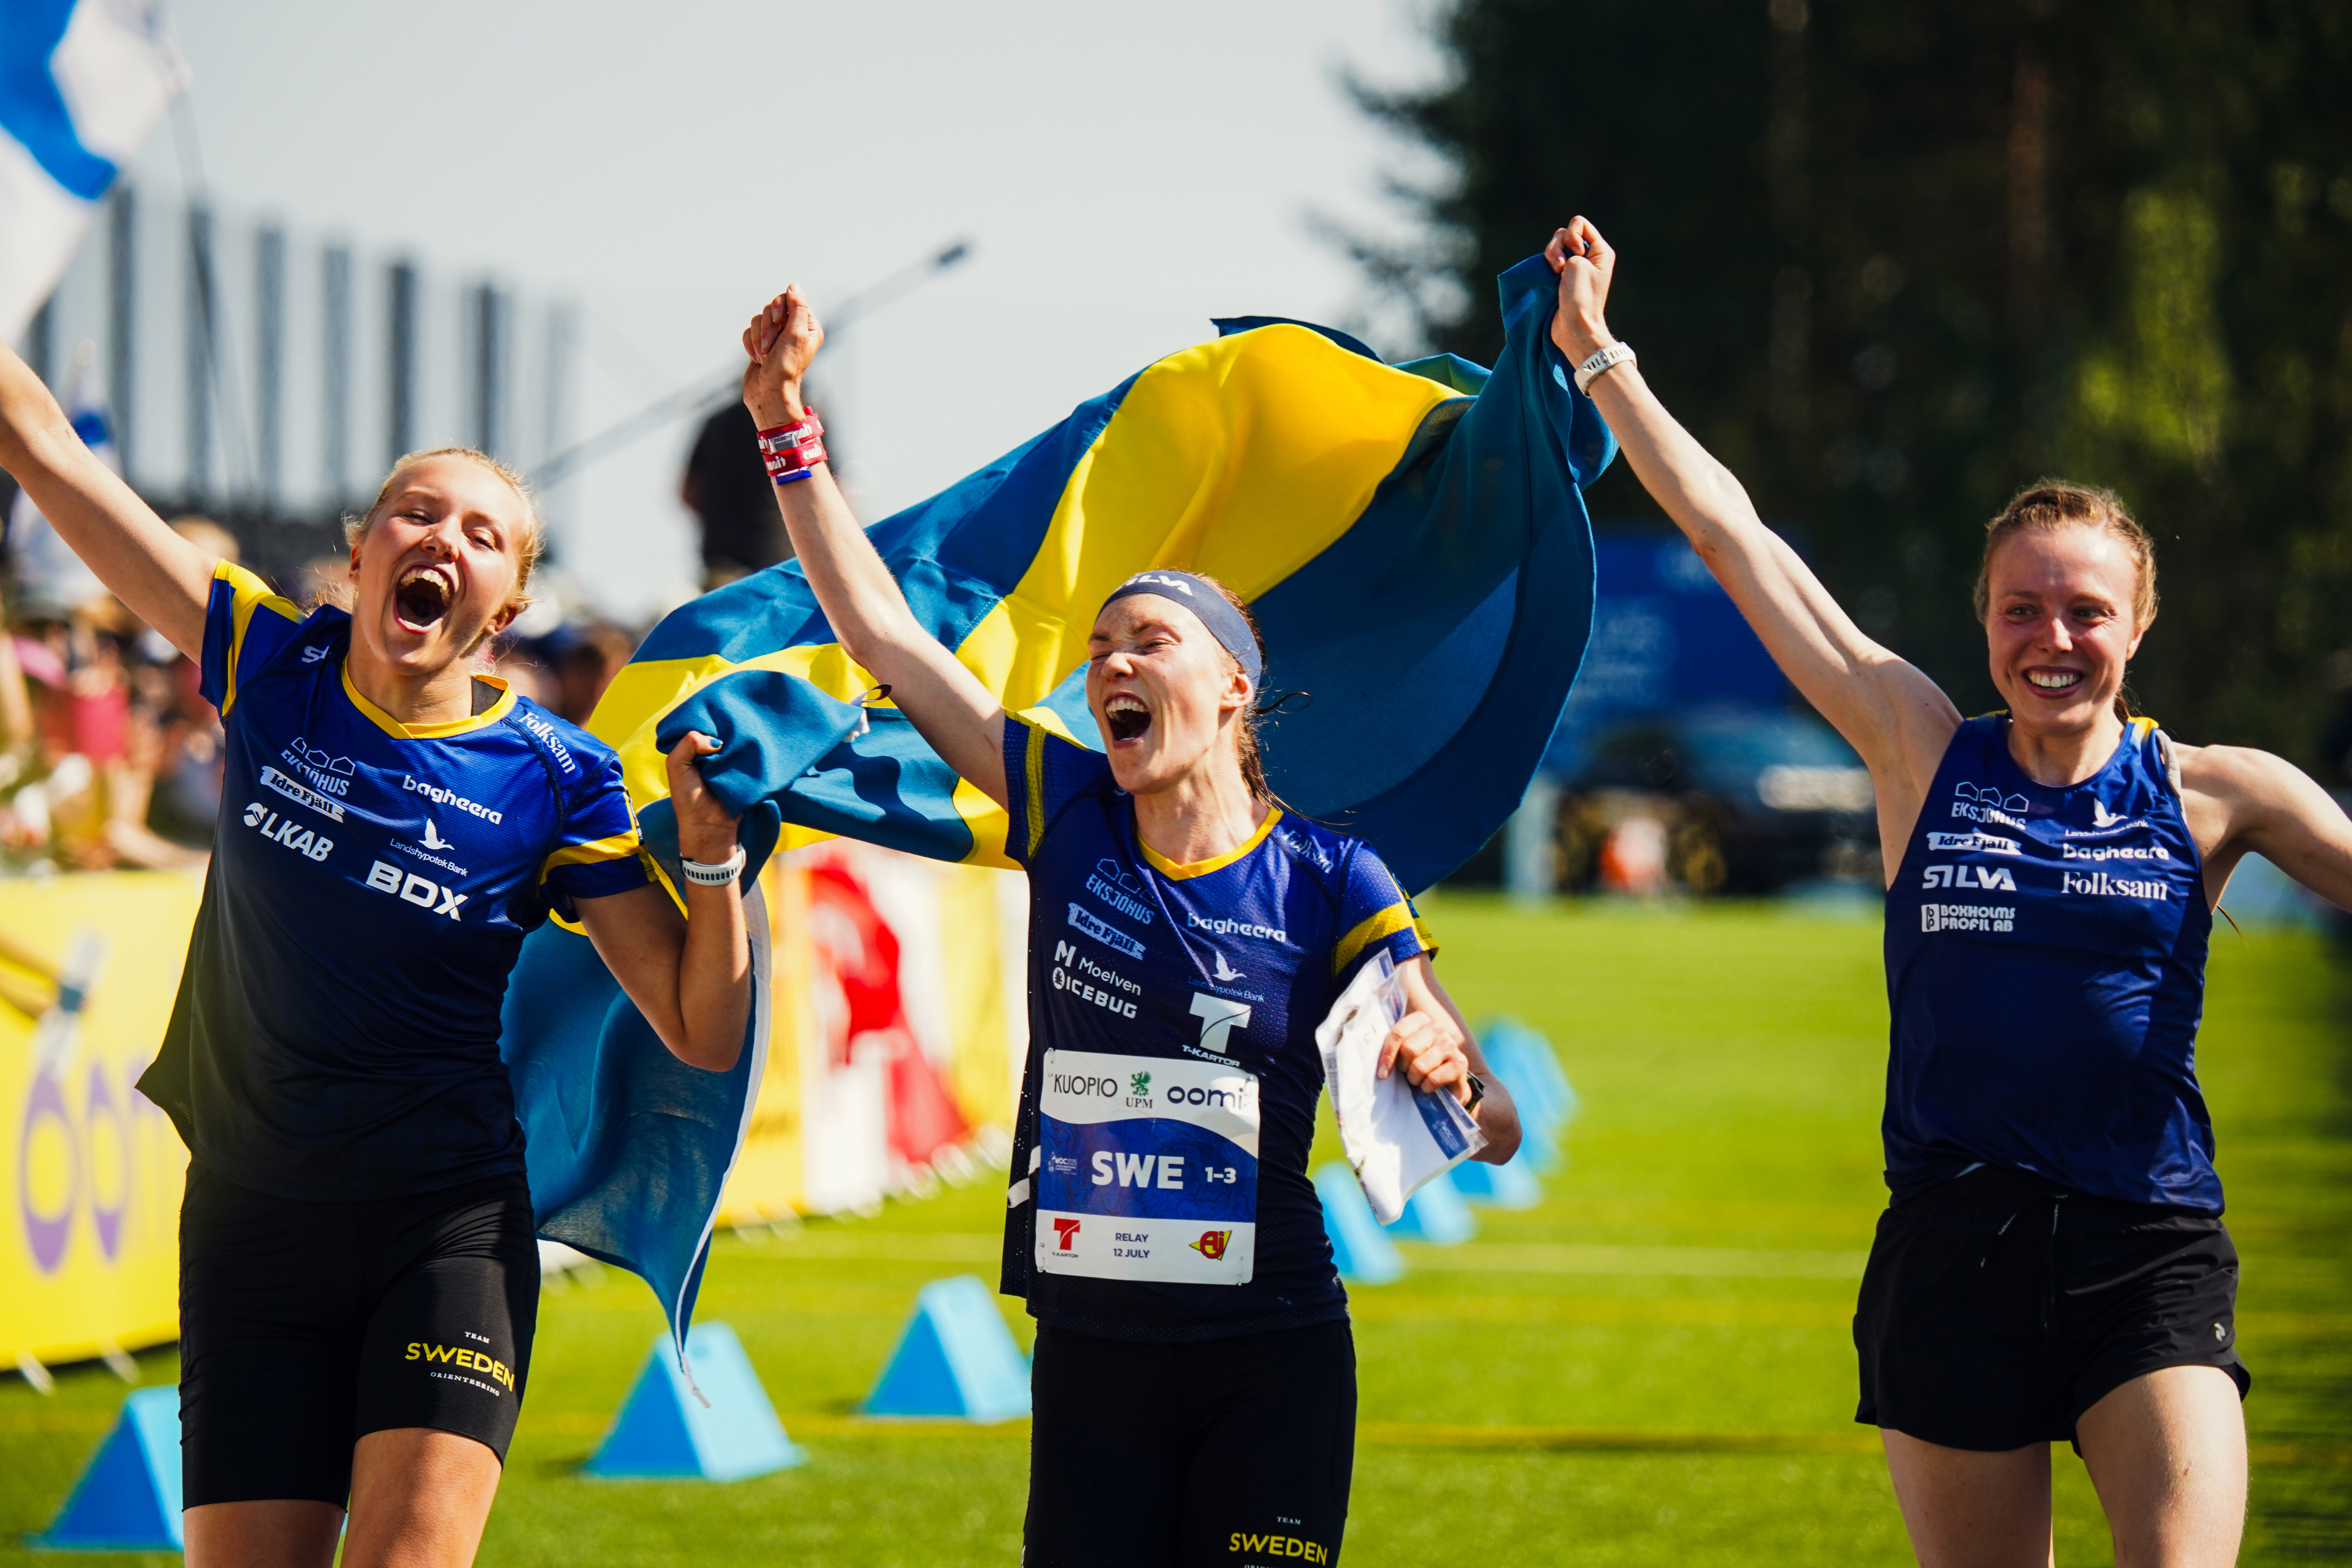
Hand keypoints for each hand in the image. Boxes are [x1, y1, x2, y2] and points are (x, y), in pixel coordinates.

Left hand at [663, 731, 741, 867]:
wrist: (710, 826)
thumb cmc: (688, 798)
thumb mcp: (676, 766)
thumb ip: (688, 744)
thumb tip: (717, 741)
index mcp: (692, 751)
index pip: (700, 726)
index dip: (707, 719)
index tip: (714, 712)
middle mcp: (710, 754)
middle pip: (720, 731)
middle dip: (724, 726)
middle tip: (732, 719)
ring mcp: (728, 762)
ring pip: (735, 741)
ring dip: (738, 739)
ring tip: (743, 732)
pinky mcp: (744, 770)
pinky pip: (748, 756)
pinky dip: (749, 752)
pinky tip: (750, 745)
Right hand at [741, 286, 823, 427]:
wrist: (768, 392)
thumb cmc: (785, 366)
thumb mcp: (796, 334)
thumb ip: (797, 307)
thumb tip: (793, 286)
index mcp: (807, 326)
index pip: (789, 299)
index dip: (779, 308)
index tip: (778, 322)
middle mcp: (792, 329)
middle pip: (770, 308)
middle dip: (767, 327)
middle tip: (771, 346)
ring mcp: (775, 337)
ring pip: (757, 320)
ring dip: (758, 338)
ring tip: (765, 357)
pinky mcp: (760, 344)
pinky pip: (748, 332)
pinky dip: (750, 345)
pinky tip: (758, 359)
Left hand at [1376, 1007, 1475, 1106]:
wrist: (1446, 1086)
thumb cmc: (1418, 1065)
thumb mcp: (1402, 1052)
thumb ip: (1390, 1044)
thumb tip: (1362, 1046)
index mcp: (1421, 1019)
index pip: (1398, 1033)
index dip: (1387, 1055)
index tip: (1382, 1073)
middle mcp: (1438, 1027)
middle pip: (1409, 1049)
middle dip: (1403, 1068)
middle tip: (1407, 1073)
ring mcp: (1451, 1045)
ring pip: (1420, 1066)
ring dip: (1415, 1079)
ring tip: (1418, 1080)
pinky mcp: (1460, 1063)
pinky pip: (1433, 1078)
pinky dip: (1427, 1087)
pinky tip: (1429, 1087)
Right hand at [1544, 216, 1616, 362]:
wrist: (1575, 326)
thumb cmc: (1580, 296)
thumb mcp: (1578, 263)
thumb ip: (1568, 245)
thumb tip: (1560, 250)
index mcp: (1599, 250)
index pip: (1578, 224)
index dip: (1572, 236)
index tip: (1576, 255)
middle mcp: (1587, 255)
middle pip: (1564, 233)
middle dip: (1558, 247)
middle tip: (1561, 268)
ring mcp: (1573, 266)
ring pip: (1554, 246)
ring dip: (1550, 256)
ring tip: (1555, 274)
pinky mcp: (1561, 276)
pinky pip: (1549, 260)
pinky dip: (1546, 266)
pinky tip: (1549, 277)